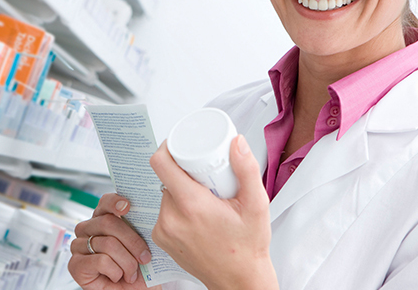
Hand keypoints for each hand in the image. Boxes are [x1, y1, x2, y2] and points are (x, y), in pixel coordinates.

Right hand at [68, 193, 155, 288]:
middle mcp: (88, 229)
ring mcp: (78, 246)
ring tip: (131, 273)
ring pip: (108, 244)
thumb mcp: (144, 244)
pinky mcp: (75, 264)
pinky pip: (100, 260)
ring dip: (127, 262)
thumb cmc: (140, 270)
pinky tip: (116, 276)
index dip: (115, 202)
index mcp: (103, 219)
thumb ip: (139, 226)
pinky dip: (115, 272)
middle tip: (144, 257)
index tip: (128, 206)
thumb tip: (145, 213)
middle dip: (132, 242)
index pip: (105, 202)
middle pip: (109, 223)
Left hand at [150, 135, 277, 289]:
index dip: (168, 147)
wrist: (239, 280)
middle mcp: (171, 218)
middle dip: (184, 173)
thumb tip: (235, 142)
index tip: (180, 145)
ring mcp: (163, 230)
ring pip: (166, 194)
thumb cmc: (248, 246)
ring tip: (205, 199)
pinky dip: (177, 208)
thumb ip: (246, 169)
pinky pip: (164, 211)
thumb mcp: (256, 205)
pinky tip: (196, 216)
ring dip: (181, 191)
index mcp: (192, 205)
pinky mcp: (161, 239)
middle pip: (167, 178)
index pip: (161, 163)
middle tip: (205, 178)